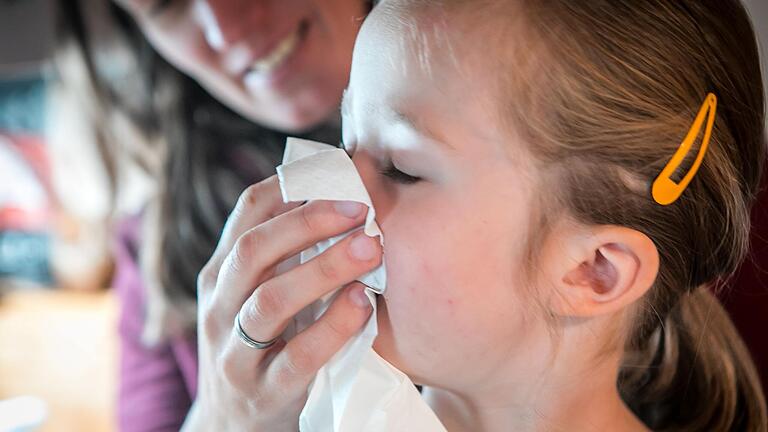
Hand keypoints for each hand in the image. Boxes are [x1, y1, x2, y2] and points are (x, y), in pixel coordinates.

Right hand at [182, 175, 381, 430]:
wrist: (235, 425)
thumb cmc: (263, 344)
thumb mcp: (261, 294)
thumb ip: (289, 253)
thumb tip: (344, 187)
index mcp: (222, 272)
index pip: (248, 212)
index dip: (292, 185)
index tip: (340, 170)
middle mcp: (219, 306)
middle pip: (254, 249)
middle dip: (309, 221)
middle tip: (362, 206)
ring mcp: (234, 352)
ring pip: (269, 300)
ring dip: (322, 269)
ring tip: (370, 250)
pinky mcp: (263, 392)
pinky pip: (296, 357)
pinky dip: (332, 328)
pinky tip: (362, 305)